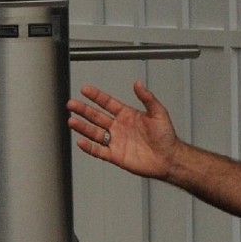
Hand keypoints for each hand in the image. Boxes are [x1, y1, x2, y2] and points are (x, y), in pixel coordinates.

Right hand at [66, 81, 182, 179]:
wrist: (169, 158)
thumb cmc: (166, 136)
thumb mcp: (159, 113)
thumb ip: (147, 98)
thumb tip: (138, 83)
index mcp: (127, 115)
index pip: (107, 103)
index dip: (96, 96)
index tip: (85, 89)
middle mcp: (119, 127)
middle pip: (96, 116)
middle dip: (83, 110)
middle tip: (71, 104)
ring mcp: (116, 141)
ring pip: (95, 133)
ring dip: (83, 127)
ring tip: (72, 121)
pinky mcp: (116, 156)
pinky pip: (99, 151)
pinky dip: (89, 147)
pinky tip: (81, 142)